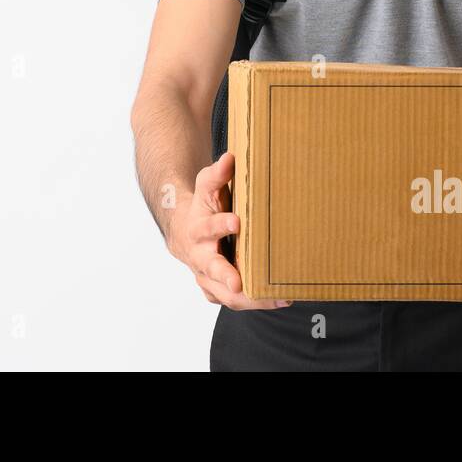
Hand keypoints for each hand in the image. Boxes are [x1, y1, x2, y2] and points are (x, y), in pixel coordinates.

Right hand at [165, 152, 292, 310]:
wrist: (183, 230)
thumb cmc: (201, 206)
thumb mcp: (206, 186)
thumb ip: (217, 174)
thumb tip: (230, 158)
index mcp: (198, 229)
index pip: (207, 227)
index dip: (220, 225)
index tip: (236, 221)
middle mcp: (200, 256)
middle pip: (211, 268)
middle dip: (225, 275)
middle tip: (239, 282)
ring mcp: (206, 276)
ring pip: (224, 292)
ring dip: (248, 297)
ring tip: (276, 299)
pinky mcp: (215, 289)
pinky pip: (232, 300)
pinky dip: (252, 303)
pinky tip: (277, 300)